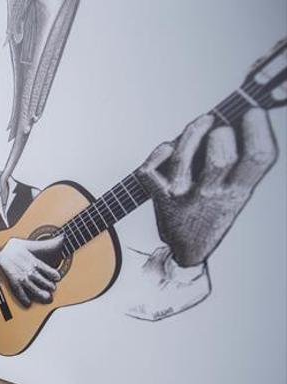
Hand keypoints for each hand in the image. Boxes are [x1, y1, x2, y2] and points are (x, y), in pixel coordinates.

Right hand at [0, 236, 62, 306]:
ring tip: (47, 297)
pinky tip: (28, 302)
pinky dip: (23, 298)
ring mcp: (20, 277)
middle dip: (48, 285)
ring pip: (32, 287)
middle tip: (53, 288)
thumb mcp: (28, 243)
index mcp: (32, 261)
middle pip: (41, 279)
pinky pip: (19, 292)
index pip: (46, 269)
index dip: (52, 274)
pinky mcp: (13, 282)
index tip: (57, 277)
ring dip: (40, 292)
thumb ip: (45, 244)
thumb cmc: (12, 249)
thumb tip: (61, 238)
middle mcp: (28, 270)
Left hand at [137, 109, 277, 266]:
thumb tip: (243, 111)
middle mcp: (213, 193)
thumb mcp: (239, 188)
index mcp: (240, 189)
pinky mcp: (159, 197)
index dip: (258, 129)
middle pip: (220, 157)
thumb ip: (245, 159)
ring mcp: (184, 195)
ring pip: (182, 158)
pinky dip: (156, 154)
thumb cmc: (214, 206)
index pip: (259, 157)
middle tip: (219, 128)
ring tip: (201, 122)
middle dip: (220, 133)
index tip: (252, 112)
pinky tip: (168, 148)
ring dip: (191, 132)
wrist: (189, 247)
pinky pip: (150, 171)